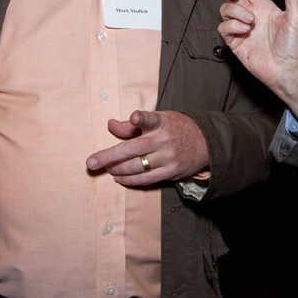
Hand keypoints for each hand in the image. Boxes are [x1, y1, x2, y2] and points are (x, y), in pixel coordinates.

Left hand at [86, 110, 209, 186]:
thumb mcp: (159, 120)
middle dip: (108, 157)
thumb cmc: (176, 128)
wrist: (206, 142)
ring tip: (105, 169)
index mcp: (162, 122)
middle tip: (91, 163)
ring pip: (136, 167)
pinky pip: (146, 179)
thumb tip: (110, 125)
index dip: (141, 118)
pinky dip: (129, 180)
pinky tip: (119, 178)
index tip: (133, 117)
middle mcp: (165, 140)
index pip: (150, 118)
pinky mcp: (172, 172)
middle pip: (132, 149)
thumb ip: (133, 126)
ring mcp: (168, 157)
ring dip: (117, 170)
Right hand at [218, 0, 297, 120]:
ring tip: (250, 21)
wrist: (287, 69)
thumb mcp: (295, 16)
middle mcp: (251, 15)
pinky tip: (244, 30)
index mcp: (264, 6)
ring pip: (226, 10)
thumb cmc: (294, 45)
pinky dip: (232, 26)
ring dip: (235, 11)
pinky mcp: (235, 42)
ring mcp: (241, 28)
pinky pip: (223, 27)